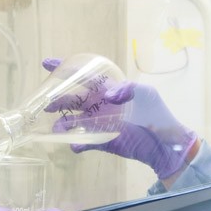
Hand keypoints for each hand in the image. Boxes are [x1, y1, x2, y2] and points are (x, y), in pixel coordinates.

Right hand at [42, 58, 197, 179]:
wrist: (165, 144)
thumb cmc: (156, 114)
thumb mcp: (146, 94)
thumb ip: (127, 89)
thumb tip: (108, 96)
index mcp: (108, 89)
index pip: (84, 76)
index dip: (65, 69)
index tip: (46, 64)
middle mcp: (100, 105)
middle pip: (73, 99)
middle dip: (58, 100)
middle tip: (46, 104)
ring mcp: (100, 123)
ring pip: (74, 122)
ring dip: (63, 124)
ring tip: (57, 127)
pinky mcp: (103, 141)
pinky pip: (84, 142)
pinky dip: (77, 144)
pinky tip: (75, 146)